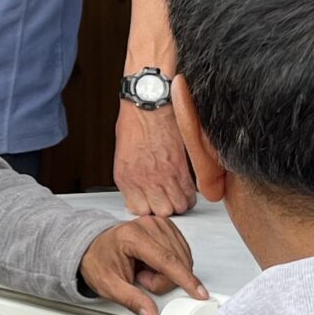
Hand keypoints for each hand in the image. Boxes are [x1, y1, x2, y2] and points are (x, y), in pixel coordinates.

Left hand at [79, 216, 207, 314]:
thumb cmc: (99, 260)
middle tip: (141, 279)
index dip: (185, 279)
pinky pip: (182, 252)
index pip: (166, 260)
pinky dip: (172, 264)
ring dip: (168, 272)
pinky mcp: (166, 226)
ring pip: (182, 258)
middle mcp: (148, 225)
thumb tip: (151, 313)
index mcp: (133, 236)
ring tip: (144, 270)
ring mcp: (159, 223)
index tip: (198, 292)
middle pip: (176, 261)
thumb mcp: (108, 285)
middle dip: (163, 280)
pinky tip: (154, 264)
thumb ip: (131, 300)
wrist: (94, 246)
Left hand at [114, 100, 196, 216]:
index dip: (147, 207)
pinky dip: (190, 193)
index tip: (150, 201)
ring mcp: (164, 175)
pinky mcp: (181, 167)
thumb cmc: (134, 122)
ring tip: (176, 193)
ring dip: (179, 202)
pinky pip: (190, 193)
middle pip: (161, 212)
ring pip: (178, 206)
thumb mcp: (123, 154)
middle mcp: (144, 180)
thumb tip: (139, 191)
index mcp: (126, 177)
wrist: (149, 102)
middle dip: (164, 207)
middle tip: (165, 197)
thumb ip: (131, 177)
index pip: (138, 210)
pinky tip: (185, 186)